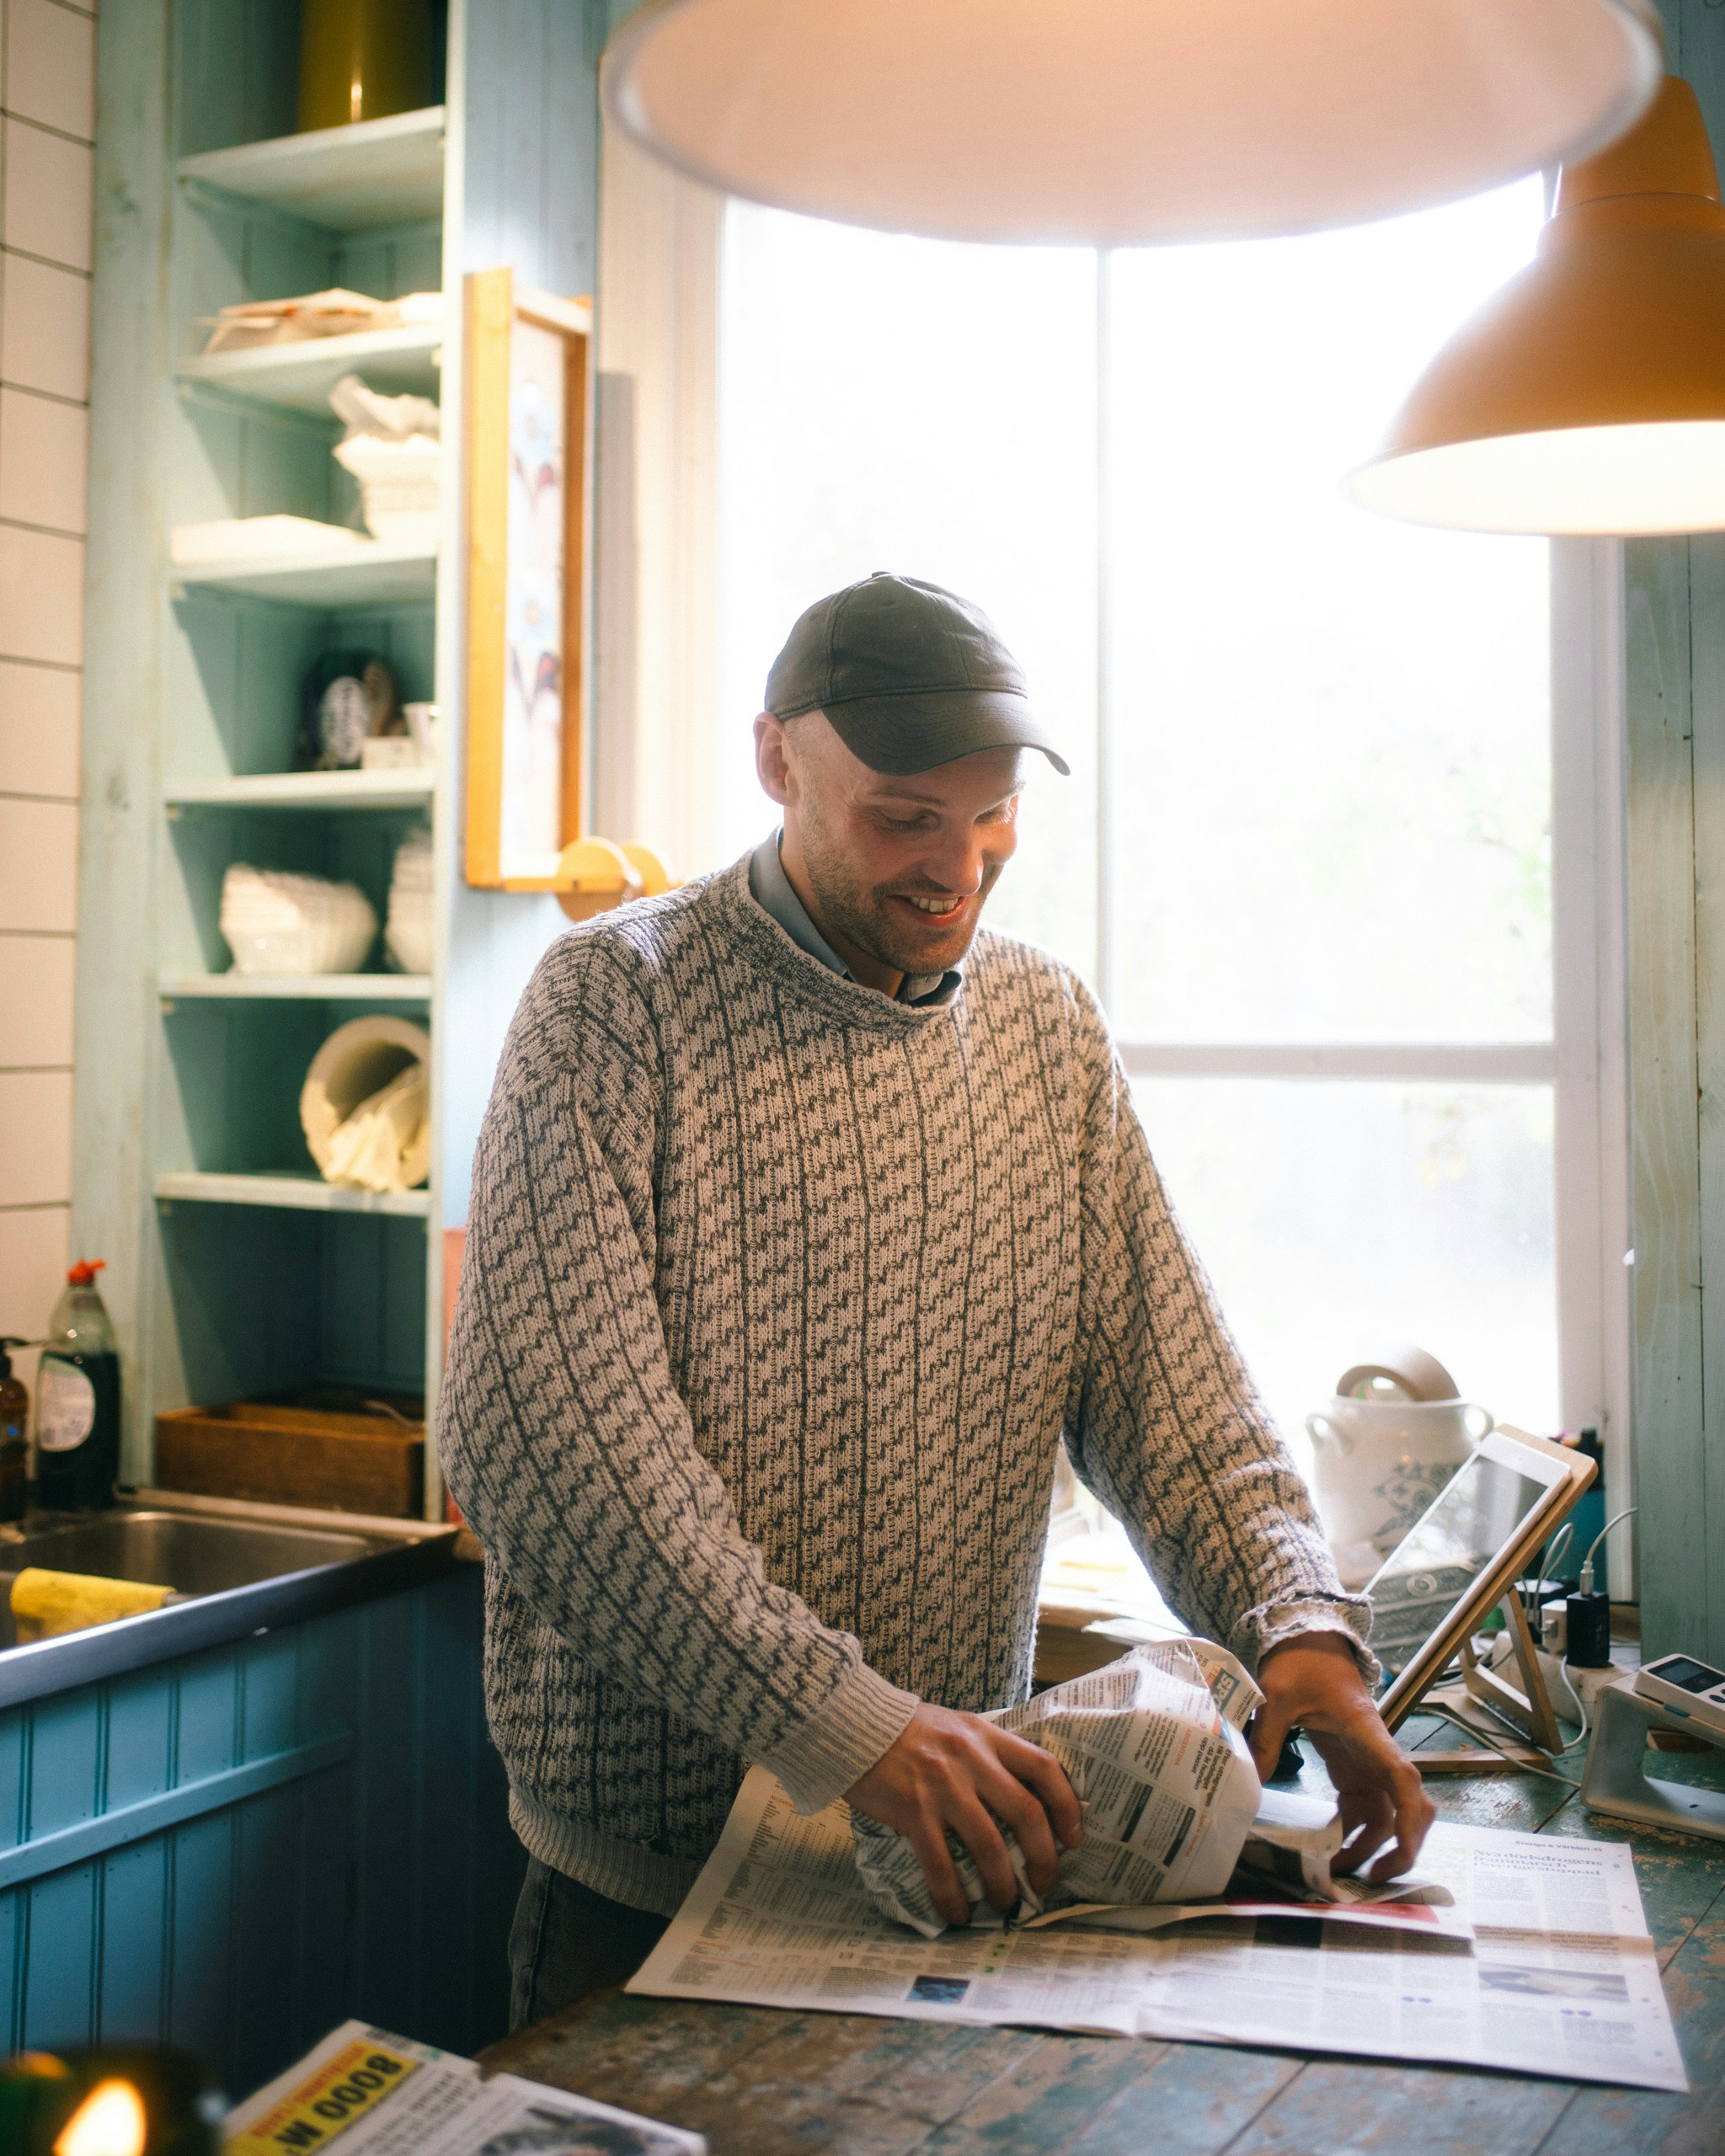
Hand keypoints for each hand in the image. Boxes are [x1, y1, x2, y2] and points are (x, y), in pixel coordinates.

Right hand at [844, 1703, 1083, 1926]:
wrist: (852, 1722)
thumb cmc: (906, 1730)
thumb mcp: (956, 1728)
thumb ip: (985, 1755)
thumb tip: (1017, 1797)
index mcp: (986, 1736)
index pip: (1044, 1767)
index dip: (1067, 1805)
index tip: (1074, 1838)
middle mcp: (971, 1759)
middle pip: (1026, 1812)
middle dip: (1044, 1857)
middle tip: (1045, 1883)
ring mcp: (942, 1785)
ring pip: (989, 1844)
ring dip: (1002, 1884)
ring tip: (1005, 1904)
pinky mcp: (912, 1810)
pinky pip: (940, 1863)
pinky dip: (952, 1896)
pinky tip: (956, 1914)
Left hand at [1250, 1632, 1434, 1883]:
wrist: (1309, 1643)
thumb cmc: (1301, 1663)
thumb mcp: (1276, 1695)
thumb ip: (1266, 1736)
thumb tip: (1252, 1781)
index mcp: (1368, 1733)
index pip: (1402, 1778)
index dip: (1409, 1817)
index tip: (1402, 1849)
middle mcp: (1377, 1754)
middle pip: (1409, 1808)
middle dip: (1401, 1847)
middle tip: (1370, 1879)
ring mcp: (1368, 1765)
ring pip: (1388, 1817)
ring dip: (1371, 1847)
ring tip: (1335, 1872)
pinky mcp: (1353, 1769)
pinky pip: (1366, 1811)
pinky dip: (1354, 1835)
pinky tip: (1330, 1851)